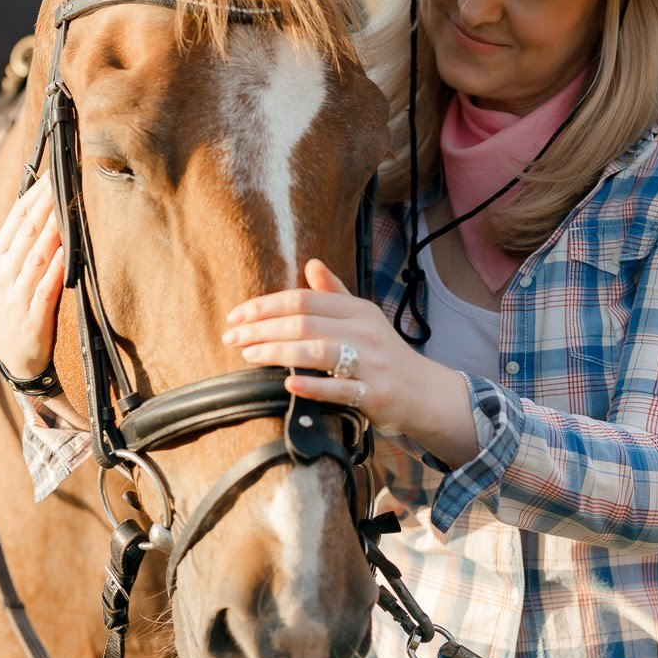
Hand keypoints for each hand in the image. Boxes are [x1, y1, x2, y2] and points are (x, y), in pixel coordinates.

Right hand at [0, 173, 63, 379]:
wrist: (16, 358)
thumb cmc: (19, 307)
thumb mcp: (12, 272)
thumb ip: (25, 241)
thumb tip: (45, 203)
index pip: (16, 218)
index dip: (36, 194)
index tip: (55, 172)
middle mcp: (3, 273)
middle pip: (27, 232)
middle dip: (46, 205)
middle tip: (66, 179)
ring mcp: (16, 296)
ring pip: (36, 256)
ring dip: (53, 230)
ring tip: (68, 207)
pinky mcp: (32, 318)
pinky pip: (45, 289)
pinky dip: (56, 270)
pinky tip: (67, 252)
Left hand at [222, 260, 479, 465]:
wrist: (425, 393)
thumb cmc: (385, 355)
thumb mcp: (364, 319)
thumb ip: (335, 294)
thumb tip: (311, 263)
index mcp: (358, 310)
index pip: (303, 300)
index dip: (264, 306)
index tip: (236, 317)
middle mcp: (365, 332)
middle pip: (304, 323)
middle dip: (261, 329)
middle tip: (231, 338)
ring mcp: (371, 364)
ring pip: (318, 352)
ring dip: (277, 353)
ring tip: (249, 356)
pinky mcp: (375, 394)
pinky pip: (340, 389)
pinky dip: (313, 386)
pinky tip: (288, 384)